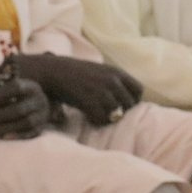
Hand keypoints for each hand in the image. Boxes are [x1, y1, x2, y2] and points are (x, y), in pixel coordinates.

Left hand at [0, 77, 51, 139]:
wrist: (37, 104)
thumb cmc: (16, 98)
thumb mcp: (5, 93)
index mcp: (30, 87)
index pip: (17, 88)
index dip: (0, 94)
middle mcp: (39, 100)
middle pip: (20, 109)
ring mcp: (42, 114)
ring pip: (26, 122)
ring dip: (6, 127)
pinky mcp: (42, 127)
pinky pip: (32, 133)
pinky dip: (19, 135)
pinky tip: (4, 137)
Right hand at [12, 54, 141, 126]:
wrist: (53, 70)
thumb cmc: (75, 73)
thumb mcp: (100, 71)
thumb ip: (114, 81)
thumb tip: (126, 98)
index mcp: (117, 72)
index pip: (138, 90)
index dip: (133, 100)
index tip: (123, 105)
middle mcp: (112, 81)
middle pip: (129, 104)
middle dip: (122, 111)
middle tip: (109, 114)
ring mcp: (101, 91)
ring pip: (117, 113)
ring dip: (108, 118)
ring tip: (98, 116)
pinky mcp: (89, 101)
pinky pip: (101, 118)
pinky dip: (97, 121)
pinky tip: (89, 117)